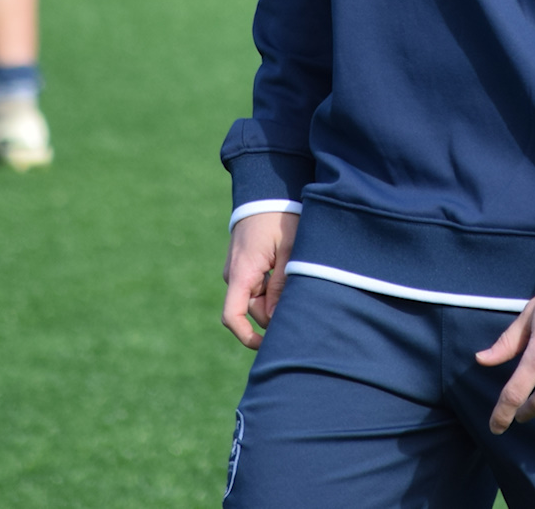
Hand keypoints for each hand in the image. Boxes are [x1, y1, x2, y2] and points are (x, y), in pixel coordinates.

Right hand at [221, 211, 297, 349]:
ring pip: (256, 298)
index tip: (266, 345)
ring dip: (275, 297)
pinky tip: (288, 272)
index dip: (246, 337)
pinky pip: (256, 285)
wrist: (266, 189)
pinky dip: (272, 287)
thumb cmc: (280, 217)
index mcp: (242, 272)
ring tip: (296, 275)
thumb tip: (276, 319)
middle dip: (274, 311)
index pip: (232, 316)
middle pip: (252, 310)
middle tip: (302, 297)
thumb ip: (282, 286)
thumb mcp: (290, 251)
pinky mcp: (244, 264)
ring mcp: (237, 269)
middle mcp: (234, 274)